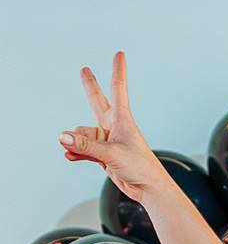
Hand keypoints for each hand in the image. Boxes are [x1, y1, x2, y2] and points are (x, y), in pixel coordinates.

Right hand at [59, 51, 166, 201]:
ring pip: (83, 134)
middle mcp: (114, 126)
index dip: (118, 70)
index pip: (118, 89)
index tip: (120, 54)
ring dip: (76, 142)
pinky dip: (76, 152)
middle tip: (84, 70)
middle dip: (90, 86)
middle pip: (97, 101)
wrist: (148, 189)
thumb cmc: (140, 168)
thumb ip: (85, 145)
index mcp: (122, 119)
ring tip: (70, 150)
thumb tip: (63, 137)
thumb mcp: (111, 154)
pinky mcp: (104, 154)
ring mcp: (108, 140)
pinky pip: (83, 148)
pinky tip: (69, 156)